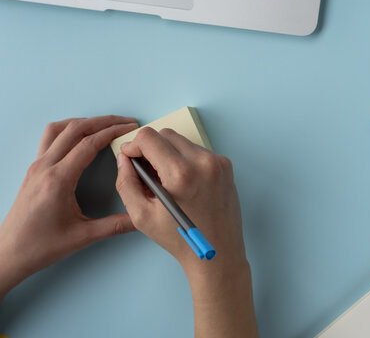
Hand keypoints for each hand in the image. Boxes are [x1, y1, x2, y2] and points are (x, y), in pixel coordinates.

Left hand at [0, 116, 138, 300]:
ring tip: (105, 124)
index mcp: (58, 180)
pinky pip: (49, 139)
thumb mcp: (83, 237)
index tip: (131, 128)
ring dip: (84, 122)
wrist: (10, 253)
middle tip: (126, 122)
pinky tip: (81, 137)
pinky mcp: (33, 170)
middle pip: (75, 129)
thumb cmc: (42, 246)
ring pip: (59, 129)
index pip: (88, 144)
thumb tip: (140, 218)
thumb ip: (115, 225)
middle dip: (103, 121)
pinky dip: (69, 130)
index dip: (112, 132)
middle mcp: (45, 167)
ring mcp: (36, 166)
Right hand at [115, 127, 257, 336]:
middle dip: (151, 148)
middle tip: (146, 171)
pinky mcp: (226, 166)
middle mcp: (203, 162)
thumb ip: (126, 182)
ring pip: (183, 141)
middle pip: (166, 134)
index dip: (133, 146)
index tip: (130, 158)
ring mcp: (218, 162)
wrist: (218, 253)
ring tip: (165, 179)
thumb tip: (124, 159)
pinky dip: (186, 159)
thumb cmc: (180, 239)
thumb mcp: (141, 215)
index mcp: (181, 174)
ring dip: (169, 152)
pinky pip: (198, 151)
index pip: (149, 137)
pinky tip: (182, 181)